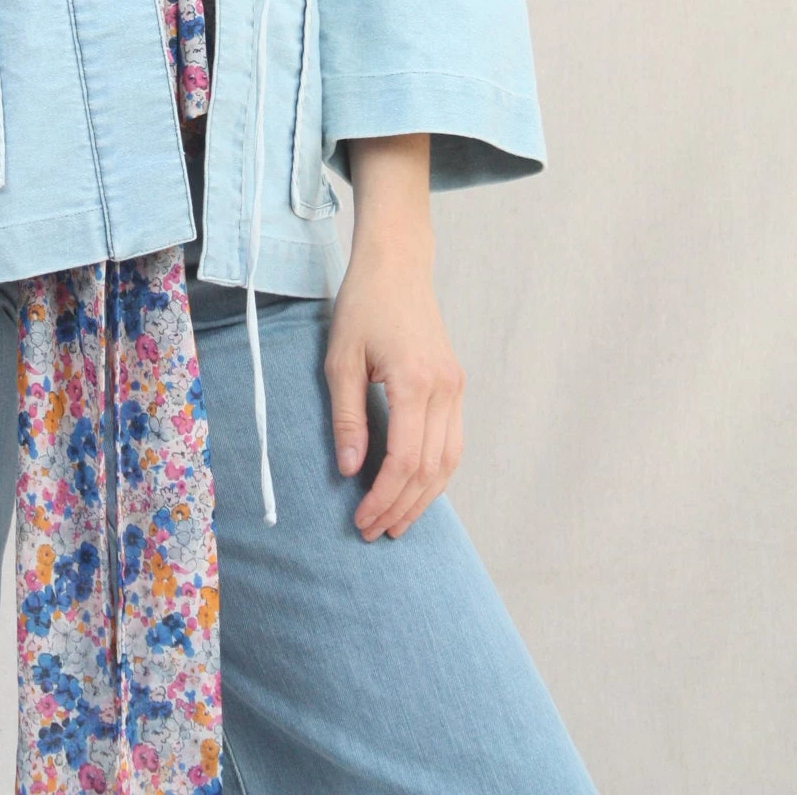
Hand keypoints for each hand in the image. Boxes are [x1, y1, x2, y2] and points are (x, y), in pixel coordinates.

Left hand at [325, 221, 465, 541]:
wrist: (396, 264)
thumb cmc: (363, 305)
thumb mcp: (341, 359)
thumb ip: (346, 417)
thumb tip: (350, 471)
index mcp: (414, 382)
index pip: (405, 460)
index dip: (384, 497)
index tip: (361, 520)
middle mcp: (444, 389)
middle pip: (431, 469)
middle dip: (401, 506)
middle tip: (372, 532)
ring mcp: (455, 387)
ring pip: (449, 462)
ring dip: (423, 498)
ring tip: (395, 522)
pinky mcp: (455, 384)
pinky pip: (453, 442)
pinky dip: (437, 473)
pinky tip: (415, 488)